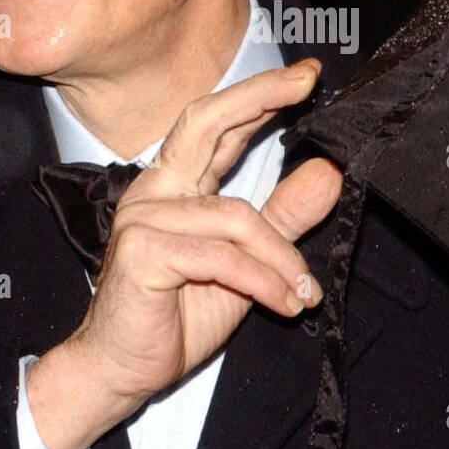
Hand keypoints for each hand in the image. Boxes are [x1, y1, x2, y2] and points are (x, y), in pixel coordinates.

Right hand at [26, 59, 342, 448]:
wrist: (120, 372)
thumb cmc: (174, 317)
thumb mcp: (248, 264)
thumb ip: (283, 217)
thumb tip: (328, 173)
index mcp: (175, 185)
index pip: (217, 124)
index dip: (260, 95)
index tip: (306, 75)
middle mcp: (155, 191)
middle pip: (205, 122)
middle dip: (259, 96)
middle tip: (306, 84)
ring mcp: (144, 218)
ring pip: (237, 216)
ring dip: (282, 257)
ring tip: (304, 292)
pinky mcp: (144, 251)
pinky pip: (223, 257)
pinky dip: (262, 281)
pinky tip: (284, 302)